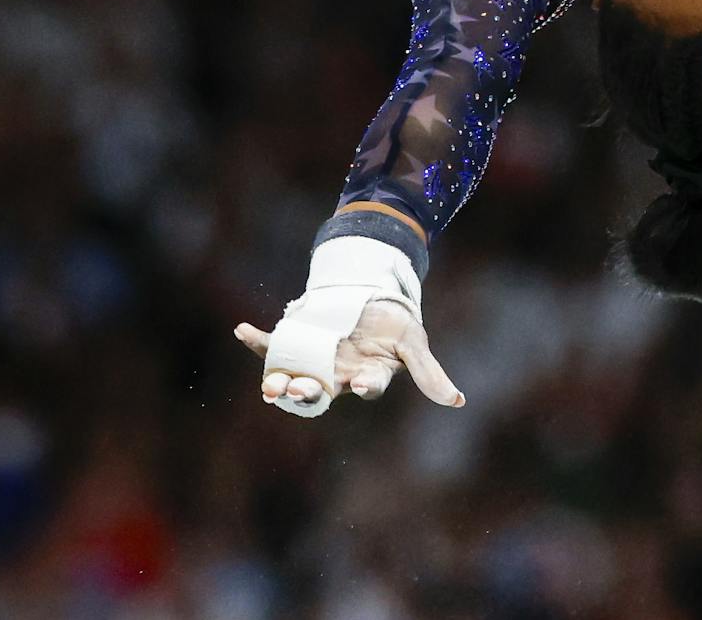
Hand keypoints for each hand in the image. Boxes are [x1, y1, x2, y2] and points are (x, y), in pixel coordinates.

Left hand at [234, 297, 463, 413]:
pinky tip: (242, 331)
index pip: (367, 386)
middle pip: (321, 391)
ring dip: (279, 381)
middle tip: (296, 391)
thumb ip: (428, 372)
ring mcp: (314, 361)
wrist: (369, 299)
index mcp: (367, 377)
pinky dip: (257, 341)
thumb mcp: (414, 343)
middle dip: (307, 392)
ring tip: (270, 385)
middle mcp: (337, 375)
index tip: (360, 384)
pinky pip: (274, 346)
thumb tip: (459, 402)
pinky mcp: (297, 343)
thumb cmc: (394, 325)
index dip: (365, 386)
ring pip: (293, 377)